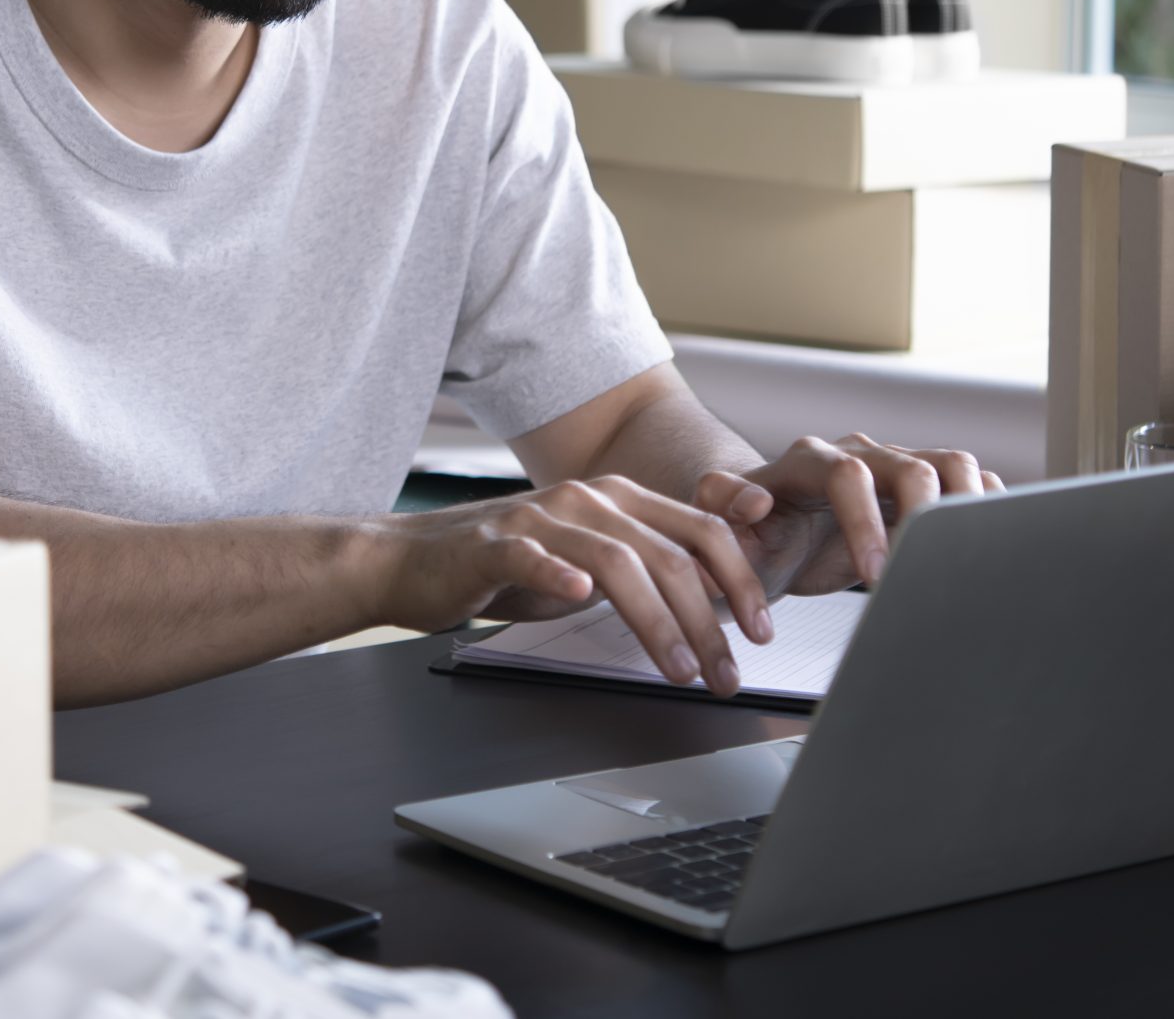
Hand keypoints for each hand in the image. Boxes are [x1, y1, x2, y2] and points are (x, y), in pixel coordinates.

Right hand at [367, 475, 776, 695]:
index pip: (700, 531)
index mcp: (618, 500)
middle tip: (728, 672)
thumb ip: (645, 569)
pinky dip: (558, 574)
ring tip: (681, 668)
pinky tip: (579, 596)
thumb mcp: (589, 563)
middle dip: (709, 619)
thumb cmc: (504, 567)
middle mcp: (586, 500)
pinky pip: (531, 555)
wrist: (412, 561)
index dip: (739, 579)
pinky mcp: (491, 544)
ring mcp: (538, 518)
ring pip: (616, 561)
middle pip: (668, 553)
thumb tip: (711, 604)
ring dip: (657, 620)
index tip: (762, 630)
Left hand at [694, 435, 1001, 597]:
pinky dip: (987, 505)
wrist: (774, 540)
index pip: (847, 475)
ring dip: (965, 505)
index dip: (865, 522)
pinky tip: (990, 538)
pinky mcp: (921, 487)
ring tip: (964, 553)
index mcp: (808, 461)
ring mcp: (894, 466)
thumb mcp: (721, 529)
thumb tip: (752, 501)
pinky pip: (967, 482)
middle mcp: (858, 455)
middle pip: (911, 465)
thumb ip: (721, 507)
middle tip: (924, 571)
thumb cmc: (752, 537)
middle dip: (924, 519)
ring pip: (950, 463)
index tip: (873, 575)